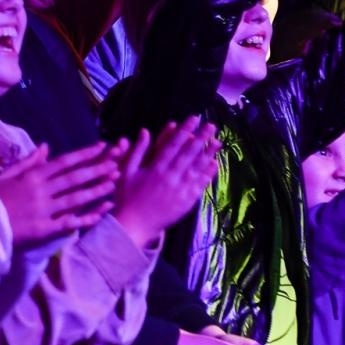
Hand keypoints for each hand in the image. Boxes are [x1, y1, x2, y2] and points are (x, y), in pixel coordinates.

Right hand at [0, 142, 120, 246]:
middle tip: (116, 161)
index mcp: (32, 176)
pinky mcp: (44, 229)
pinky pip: (70, 222)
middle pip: (74, 178)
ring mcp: (44, 210)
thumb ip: (27, 161)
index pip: (64, 162)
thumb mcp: (5, 175)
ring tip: (113, 182)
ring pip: (76, 198)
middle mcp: (41, 191)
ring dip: (96, 189)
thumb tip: (45, 146)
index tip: (101, 147)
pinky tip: (101, 212)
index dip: (84, 155)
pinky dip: (87, 217)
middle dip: (97, 169)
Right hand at [113, 118, 218, 247]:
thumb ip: (138, 151)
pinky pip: (199, 185)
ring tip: (217, 141)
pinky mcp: (185, 202)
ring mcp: (179, 190)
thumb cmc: (127, 197)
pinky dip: (207, 174)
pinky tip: (214, 164)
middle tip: (211, 125)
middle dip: (201, 138)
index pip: (173, 144)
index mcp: (155, 168)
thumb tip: (145, 130)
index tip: (193, 119)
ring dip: (208, 154)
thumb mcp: (127, 171)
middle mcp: (169, 177)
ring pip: (197, 168)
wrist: (134, 226)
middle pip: (188, 154)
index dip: (184, 130)